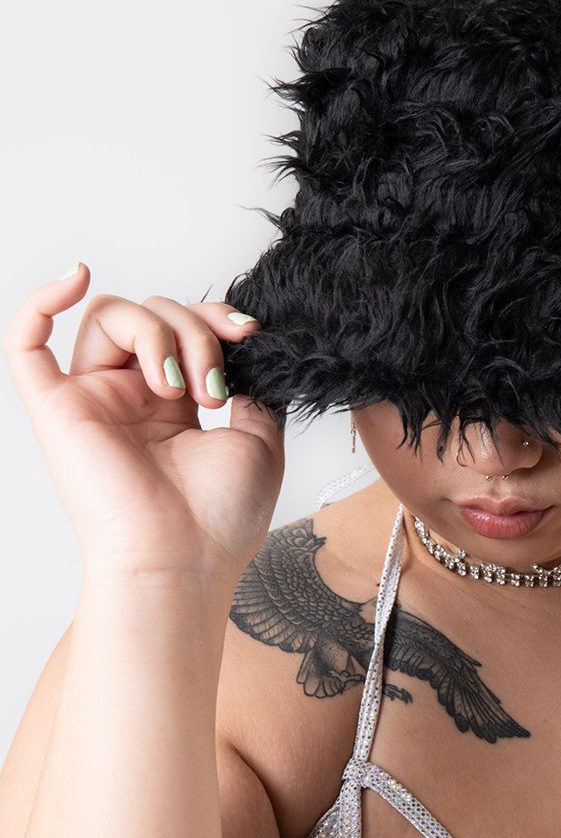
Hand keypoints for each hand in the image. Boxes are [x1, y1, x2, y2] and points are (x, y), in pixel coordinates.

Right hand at [3, 263, 285, 582]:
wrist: (185, 560)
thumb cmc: (220, 517)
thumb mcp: (259, 439)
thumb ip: (251, 388)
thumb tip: (246, 351)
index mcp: (174, 406)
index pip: (186, 330)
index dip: (216, 319)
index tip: (249, 334)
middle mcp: (130, 399)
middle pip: (152, 315)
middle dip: (195, 332)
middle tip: (213, 387)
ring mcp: (91, 400)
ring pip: (110, 316)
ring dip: (157, 331)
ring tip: (180, 388)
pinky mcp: (55, 408)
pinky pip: (25, 343)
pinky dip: (43, 300)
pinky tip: (76, 277)